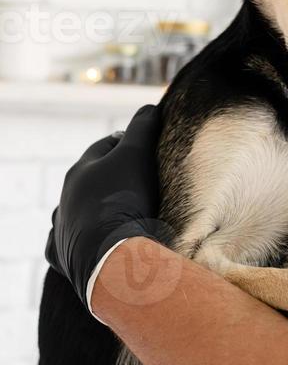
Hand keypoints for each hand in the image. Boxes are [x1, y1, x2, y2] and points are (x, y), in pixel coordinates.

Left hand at [45, 103, 170, 310]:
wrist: (113, 254)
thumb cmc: (126, 200)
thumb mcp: (138, 154)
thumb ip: (143, 127)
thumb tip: (149, 108)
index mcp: (80, 171)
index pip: (106, 146)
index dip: (128, 143)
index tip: (147, 148)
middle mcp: (65, 198)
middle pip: (91, 180)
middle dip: (112, 178)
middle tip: (140, 182)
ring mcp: (62, 228)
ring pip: (76, 213)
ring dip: (93, 210)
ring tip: (120, 215)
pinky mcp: (63, 257)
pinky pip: (67, 245)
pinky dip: (81, 241)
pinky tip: (95, 242)